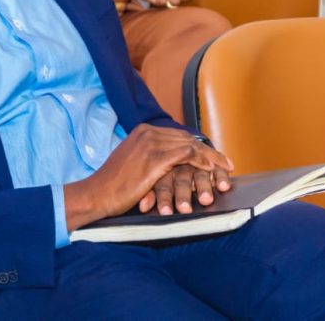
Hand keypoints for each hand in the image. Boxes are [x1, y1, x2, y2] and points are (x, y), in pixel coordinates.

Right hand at [64, 124, 232, 230]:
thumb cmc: (114, 184)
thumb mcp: (132, 162)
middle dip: (209, 151)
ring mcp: (151, 143)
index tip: (213, 157)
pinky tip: (212, 170)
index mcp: (142, 131)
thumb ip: (148, 156)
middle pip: (188, 138)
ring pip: (190, 145)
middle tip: (227, 163)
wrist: (98, 193)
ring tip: (225, 168)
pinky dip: (202, 161)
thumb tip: (167, 163)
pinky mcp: (154, 158)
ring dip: (210, 157)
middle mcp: (148, 133)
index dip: (199, 146)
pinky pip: (186, 155)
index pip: (179, 135)